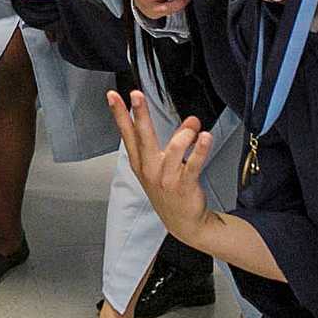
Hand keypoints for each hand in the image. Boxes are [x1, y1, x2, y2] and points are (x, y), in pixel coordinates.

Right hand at [108, 93, 213, 242]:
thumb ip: (178, 139)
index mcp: (140, 162)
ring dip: (186, 134)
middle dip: (139, 114)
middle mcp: (149, 169)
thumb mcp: (165, 165)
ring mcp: (166, 178)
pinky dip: (200, 148)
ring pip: (174, 148)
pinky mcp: (184, 185)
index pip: (127, 134)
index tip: (113, 96)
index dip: (119, 114)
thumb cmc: (171, 191)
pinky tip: (205, 137)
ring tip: (194, 126)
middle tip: (136, 95)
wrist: (184, 223)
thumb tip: (191, 121)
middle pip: (143, 137)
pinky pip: (194, 164)